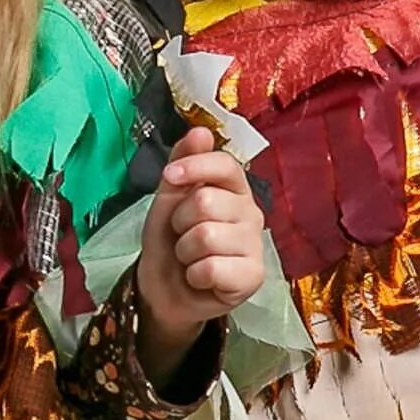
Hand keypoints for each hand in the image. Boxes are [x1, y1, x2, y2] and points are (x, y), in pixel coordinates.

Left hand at [135, 128, 267, 379]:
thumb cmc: (170, 240)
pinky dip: (194, 275)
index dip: (195, 167)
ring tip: (190, 259)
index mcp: (235, 189)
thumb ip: (184, 164)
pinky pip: (212, 267)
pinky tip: (201, 279)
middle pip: (206, 201)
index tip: (170, 177)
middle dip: (180, 222)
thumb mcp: (169, 198)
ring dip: (185, 251)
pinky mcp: (253, 277)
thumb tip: (201, 130)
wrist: (164, 288)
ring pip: (206, 235)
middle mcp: (251, 213)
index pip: (226, 165)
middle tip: (182, 235)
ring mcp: (255, 246)